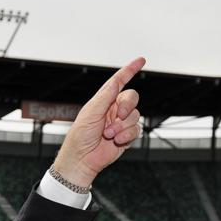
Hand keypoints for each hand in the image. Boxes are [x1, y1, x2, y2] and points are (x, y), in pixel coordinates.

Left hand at [53, 57, 145, 188]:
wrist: (82, 159)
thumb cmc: (79, 137)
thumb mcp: (90, 113)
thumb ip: (105, 97)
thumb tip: (115, 82)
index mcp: (103, 101)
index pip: (118, 82)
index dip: (129, 70)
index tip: (140, 60)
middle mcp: (113, 110)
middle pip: (132, 98)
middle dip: (126, 106)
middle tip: (117, 115)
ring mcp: (120, 122)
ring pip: (135, 115)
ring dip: (122, 125)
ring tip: (108, 134)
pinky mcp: (126, 135)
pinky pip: (136, 129)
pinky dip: (127, 135)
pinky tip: (116, 140)